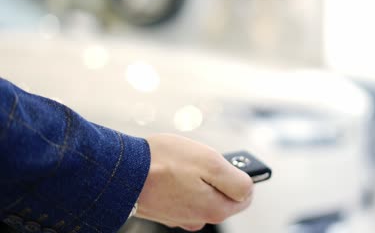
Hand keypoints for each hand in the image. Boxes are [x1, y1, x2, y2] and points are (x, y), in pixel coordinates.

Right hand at [136, 133, 253, 230]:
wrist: (120, 170)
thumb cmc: (164, 163)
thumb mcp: (211, 163)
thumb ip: (236, 180)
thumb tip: (249, 188)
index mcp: (214, 210)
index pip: (244, 197)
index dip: (240, 176)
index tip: (229, 163)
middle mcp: (198, 219)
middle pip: (222, 196)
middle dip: (217, 176)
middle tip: (203, 159)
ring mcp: (180, 216)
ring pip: (202, 194)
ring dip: (198, 178)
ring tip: (183, 162)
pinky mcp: (165, 210)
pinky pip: (183, 195)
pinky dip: (182, 182)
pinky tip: (171, 170)